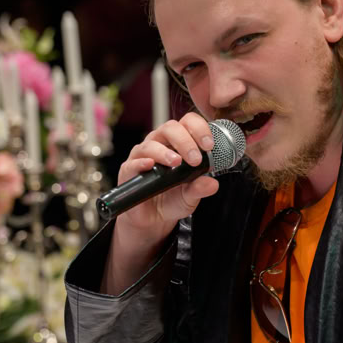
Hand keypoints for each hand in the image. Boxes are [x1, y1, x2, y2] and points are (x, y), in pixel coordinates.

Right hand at [113, 113, 219, 243]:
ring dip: (165, 152)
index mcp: (178, 143)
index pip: (188, 123)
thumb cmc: (173, 199)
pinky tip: (150, 165)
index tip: (209, 145)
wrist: (153, 219)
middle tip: (195, 159)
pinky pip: (133, 162)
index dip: (199, 128)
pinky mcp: (129, 170)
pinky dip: (142, 162)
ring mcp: (143, 155)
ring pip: (151, 143)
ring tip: (176, 162)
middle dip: (184, 140)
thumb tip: (213, 183)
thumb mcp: (191, 195)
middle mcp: (160, 143)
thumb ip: (200, 188)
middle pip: (170, 127)